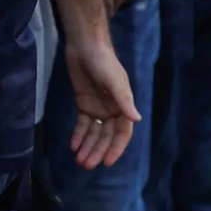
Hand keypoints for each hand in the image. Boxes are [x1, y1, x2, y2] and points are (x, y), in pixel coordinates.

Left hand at [65, 38, 140, 169]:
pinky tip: (73, 146)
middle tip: (86, 165)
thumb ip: (124, 100)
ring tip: (79, 161)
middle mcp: (112, 111)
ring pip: (94, 133)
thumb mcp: (114, 81)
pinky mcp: (84, 103)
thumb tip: (137, 119)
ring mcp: (98, 108)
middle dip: (97, 151)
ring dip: (87, 146)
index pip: (121, 134)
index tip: (106, 163)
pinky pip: (83, 124)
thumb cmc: (103, 61)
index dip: (115, 149)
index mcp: (124, 107)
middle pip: (105, 136)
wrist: (85, 45)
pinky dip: (78, 135)